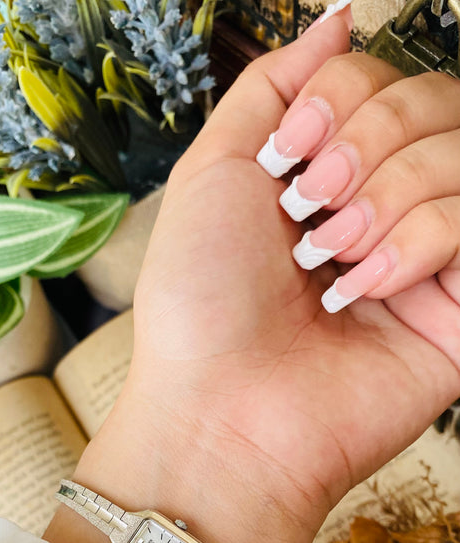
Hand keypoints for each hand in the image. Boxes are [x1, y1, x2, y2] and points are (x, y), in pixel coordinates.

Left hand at [131, 14, 459, 536]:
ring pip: (459, 160)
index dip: (348, 97)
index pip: (390, 82)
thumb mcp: (214, 169)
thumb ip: (275, 84)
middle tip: (310, 208)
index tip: (291, 150)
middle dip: (367, 142)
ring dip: (384, 199)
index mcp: (333, 174)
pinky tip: (366, 289)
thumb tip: (341, 18)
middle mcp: (389, 208)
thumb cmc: (201, 301)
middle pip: (439, 106)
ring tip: (331, 263)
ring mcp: (430, 261)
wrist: (220, 410)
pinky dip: (417, 243)